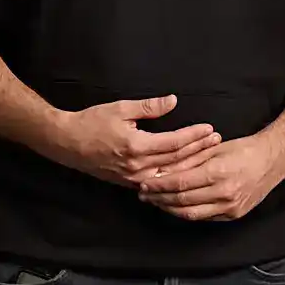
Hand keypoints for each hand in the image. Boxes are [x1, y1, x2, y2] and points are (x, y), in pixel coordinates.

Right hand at [44, 93, 210, 189]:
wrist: (67, 143)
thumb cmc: (91, 122)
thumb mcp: (120, 108)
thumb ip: (149, 107)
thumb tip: (173, 101)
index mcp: (136, 146)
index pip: (174, 143)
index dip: (193, 136)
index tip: (209, 129)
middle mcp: (137, 166)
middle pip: (177, 161)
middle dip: (199, 150)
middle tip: (216, 141)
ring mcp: (133, 178)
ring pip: (170, 174)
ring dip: (191, 165)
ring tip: (208, 155)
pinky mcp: (129, 183)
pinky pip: (159, 182)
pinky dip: (175, 176)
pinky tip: (188, 172)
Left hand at [137, 126, 284, 223]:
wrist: (272, 161)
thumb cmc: (244, 150)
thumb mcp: (214, 149)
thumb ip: (188, 160)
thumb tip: (162, 169)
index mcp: (219, 172)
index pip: (180, 183)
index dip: (159, 185)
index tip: (145, 183)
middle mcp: (225, 193)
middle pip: (182, 200)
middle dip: (159, 198)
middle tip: (144, 195)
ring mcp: (230, 207)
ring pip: (190, 213)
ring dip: (169, 209)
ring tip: (156, 202)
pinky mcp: (233, 215)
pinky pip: (203, 217)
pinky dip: (186, 212)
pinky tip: (175, 207)